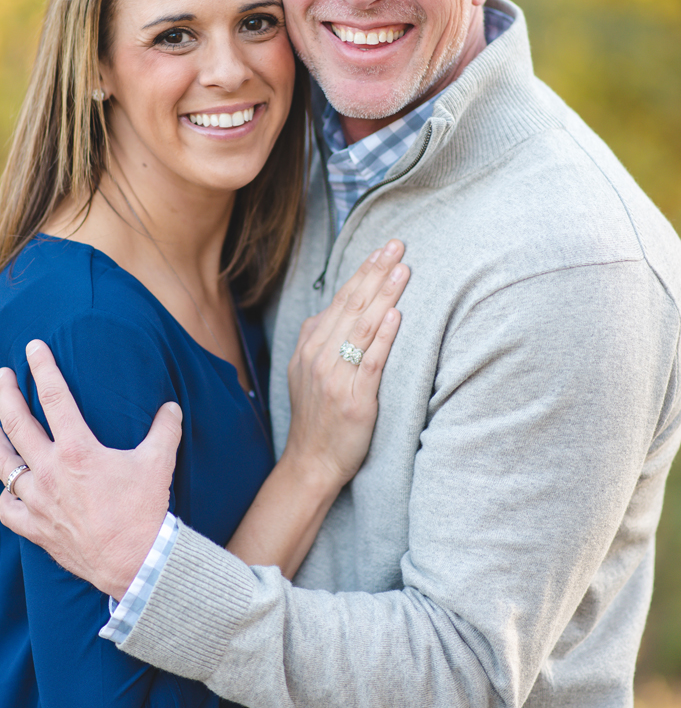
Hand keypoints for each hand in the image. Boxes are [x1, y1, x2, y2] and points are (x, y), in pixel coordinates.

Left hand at [0, 340, 182, 600]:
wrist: (135, 562)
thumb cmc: (145, 509)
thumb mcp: (159, 462)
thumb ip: (165, 429)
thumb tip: (171, 407)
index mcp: (77, 449)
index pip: (54, 397)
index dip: (43, 367)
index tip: (33, 347)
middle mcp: (51, 472)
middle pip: (17, 424)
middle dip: (6, 394)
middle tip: (1, 376)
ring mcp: (39, 502)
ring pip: (5, 465)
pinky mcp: (37, 529)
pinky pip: (8, 510)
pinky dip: (5, 497)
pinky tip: (7, 488)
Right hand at [284, 239, 408, 491]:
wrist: (311, 462)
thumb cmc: (316, 417)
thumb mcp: (305, 371)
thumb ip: (318, 339)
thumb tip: (333, 308)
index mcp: (311, 346)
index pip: (340, 299)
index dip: (363, 271)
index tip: (383, 249)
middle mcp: (320, 356)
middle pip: (352, 305)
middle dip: (376, 272)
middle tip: (397, 245)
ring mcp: (335, 377)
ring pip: (362, 327)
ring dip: (384, 295)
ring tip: (403, 270)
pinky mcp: (353, 399)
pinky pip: (370, 362)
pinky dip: (383, 337)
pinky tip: (395, 316)